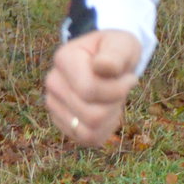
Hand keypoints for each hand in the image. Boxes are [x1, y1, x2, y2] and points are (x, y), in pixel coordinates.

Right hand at [45, 29, 141, 146]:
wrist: (108, 59)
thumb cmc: (116, 50)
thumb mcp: (122, 45)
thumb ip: (115, 54)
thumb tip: (101, 66)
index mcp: (64, 59)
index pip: (90, 91)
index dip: (119, 89)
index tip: (130, 78)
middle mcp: (53, 82)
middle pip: (92, 115)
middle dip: (115, 104)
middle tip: (121, 89)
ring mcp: (54, 104)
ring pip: (89, 131)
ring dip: (110, 118)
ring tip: (113, 100)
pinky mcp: (61, 121)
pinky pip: (87, 139)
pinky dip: (104, 129)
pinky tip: (108, 112)